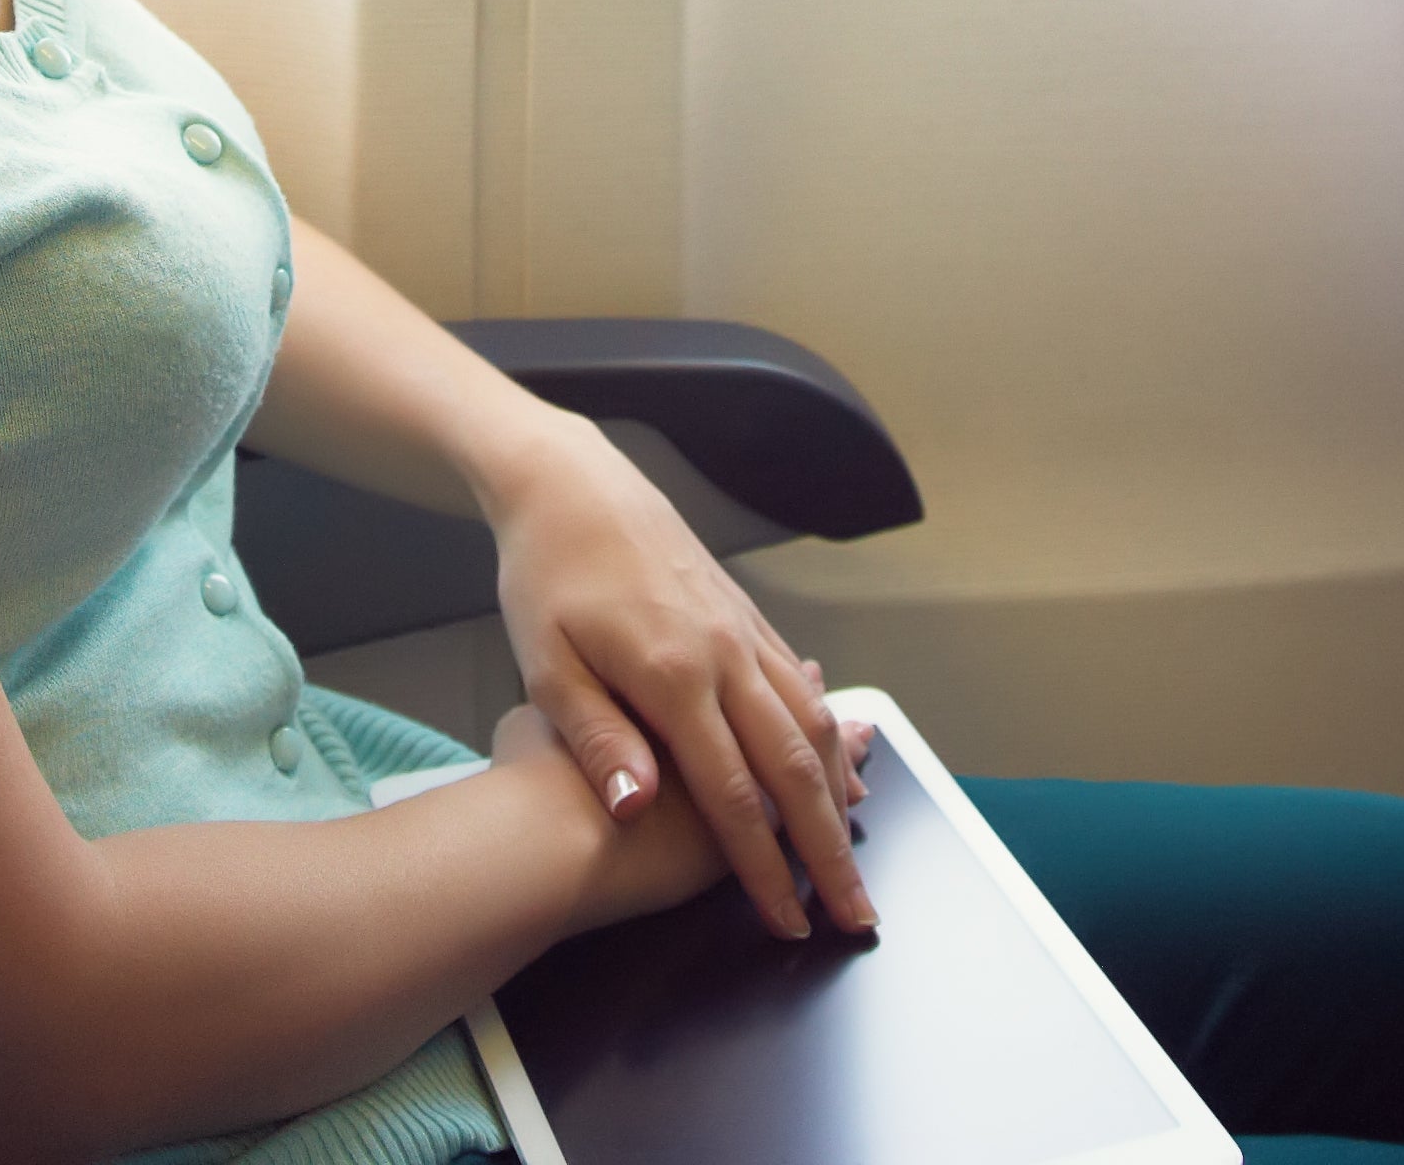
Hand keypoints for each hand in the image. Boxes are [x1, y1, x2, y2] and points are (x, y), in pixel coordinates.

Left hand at [482, 414, 878, 937]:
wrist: (570, 484)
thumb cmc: (547, 576)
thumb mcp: (547, 664)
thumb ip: (598, 738)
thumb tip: (637, 808)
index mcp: (672, 675)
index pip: (732, 795)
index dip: (764, 868)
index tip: (788, 919)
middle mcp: (723, 654)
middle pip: (795, 769)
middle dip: (830, 850)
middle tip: (856, 912)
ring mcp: (741, 631)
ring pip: (812, 726)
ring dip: (839, 796)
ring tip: (854, 855)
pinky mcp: (745, 614)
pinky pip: (800, 687)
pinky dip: (828, 736)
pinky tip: (838, 767)